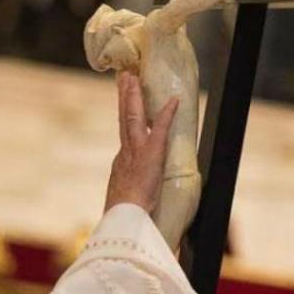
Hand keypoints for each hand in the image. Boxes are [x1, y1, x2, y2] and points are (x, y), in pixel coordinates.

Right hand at [105, 72, 178, 213]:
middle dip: (124, 97)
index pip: (123, 135)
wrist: (123, 216)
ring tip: (134, 78)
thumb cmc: (123, 215)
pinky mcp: (151, 154)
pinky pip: (161, 131)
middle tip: (123, 77)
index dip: (123, 117)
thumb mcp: (120, 201)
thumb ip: (124, 195)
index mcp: (120, 163)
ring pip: (134, 117)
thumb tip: (122, 201)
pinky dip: (167, 115)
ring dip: (135, 96)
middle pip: (124, 119)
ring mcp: (137, 151)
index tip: (122, 103)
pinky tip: (173, 100)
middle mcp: (125, 153)